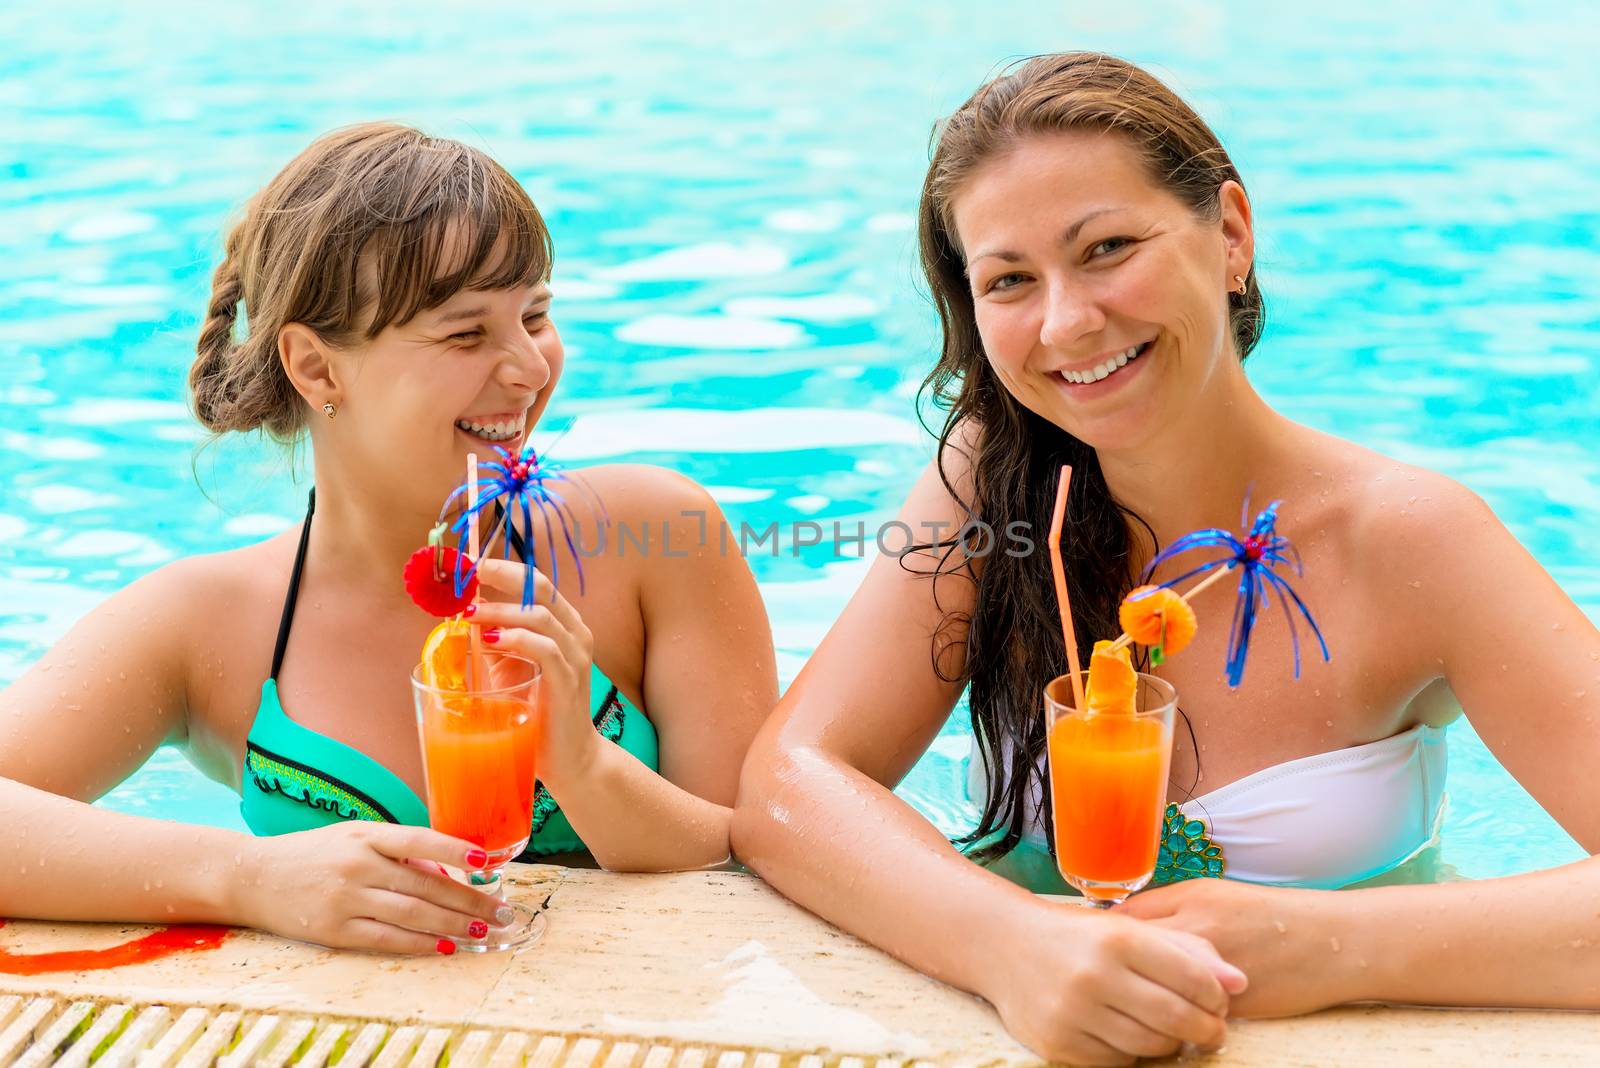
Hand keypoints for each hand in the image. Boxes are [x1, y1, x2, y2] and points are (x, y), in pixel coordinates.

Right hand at [230, 822, 507, 953]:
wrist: (252, 877)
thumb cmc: (313, 854)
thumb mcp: (355, 838)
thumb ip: (399, 854)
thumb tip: (447, 878)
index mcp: (366, 835)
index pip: (420, 840)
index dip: (457, 851)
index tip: (489, 862)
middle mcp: (357, 864)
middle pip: (425, 885)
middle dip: (470, 901)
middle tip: (502, 912)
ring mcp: (345, 899)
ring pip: (411, 915)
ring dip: (453, 926)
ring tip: (483, 931)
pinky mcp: (332, 930)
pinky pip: (386, 939)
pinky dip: (419, 944)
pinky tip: (445, 947)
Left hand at [468, 558, 599, 783]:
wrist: (570, 759)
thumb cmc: (539, 713)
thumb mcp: (512, 669)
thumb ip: (494, 642)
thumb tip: (465, 614)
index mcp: (564, 625)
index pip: (537, 582)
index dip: (503, 569)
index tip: (470, 565)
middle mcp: (575, 633)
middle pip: (541, 586)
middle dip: (502, 575)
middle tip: (468, 575)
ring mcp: (575, 656)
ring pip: (540, 615)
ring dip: (501, 610)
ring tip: (468, 614)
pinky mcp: (568, 681)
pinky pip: (546, 649)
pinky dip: (517, 639)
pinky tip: (491, 641)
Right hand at [986, 900, 1246, 1064]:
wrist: (1004, 945)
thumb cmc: (1079, 936)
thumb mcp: (1128, 929)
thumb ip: (1186, 951)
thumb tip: (1240, 983)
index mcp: (1118, 938)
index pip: (1193, 977)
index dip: (1216, 996)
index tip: (1219, 1001)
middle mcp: (1094, 974)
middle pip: (1176, 1019)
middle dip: (1206, 1029)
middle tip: (1212, 1031)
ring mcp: (1073, 1012)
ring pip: (1149, 1045)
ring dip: (1170, 1043)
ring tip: (1170, 1031)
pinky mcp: (1058, 1043)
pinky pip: (1117, 1061)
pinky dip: (1131, 1053)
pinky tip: (1128, 1034)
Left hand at [1117, 879, 1355, 1016]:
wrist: (1334, 941)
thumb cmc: (1273, 915)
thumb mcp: (1217, 895)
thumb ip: (1171, 907)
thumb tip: (1123, 924)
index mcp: (1191, 899)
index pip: (1124, 918)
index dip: (1101, 934)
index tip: (1088, 946)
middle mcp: (1197, 931)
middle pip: (1130, 952)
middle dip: (1111, 967)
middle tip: (1096, 978)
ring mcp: (1213, 970)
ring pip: (1156, 987)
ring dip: (1138, 996)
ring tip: (1123, 1002)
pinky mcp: (1233, 1005)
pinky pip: (1187, 1015)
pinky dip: (1171, 1018)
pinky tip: (1159, 1019)